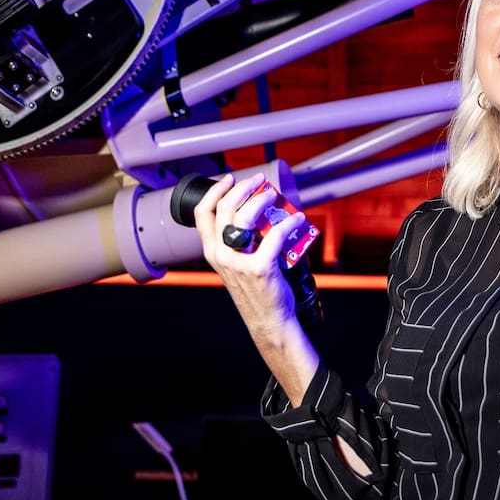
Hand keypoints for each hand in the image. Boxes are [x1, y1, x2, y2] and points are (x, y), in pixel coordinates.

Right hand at [191, 172, 314, 342]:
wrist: (268, 320)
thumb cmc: (256, 289)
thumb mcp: (237, 264)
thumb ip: (239, 241)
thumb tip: (258, 211)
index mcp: (212, 252)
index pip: (202, 213)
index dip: (215, 191)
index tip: (230, 178)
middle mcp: (220, 255)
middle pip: (226, 208)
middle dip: (244, 188)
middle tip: (259, 181)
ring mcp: (238, 262)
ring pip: (245, 217)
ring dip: (262, 200)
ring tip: (274, 196)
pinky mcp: (259, 267)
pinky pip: (274, 235)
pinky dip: (289, 223)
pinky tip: (298, 219)